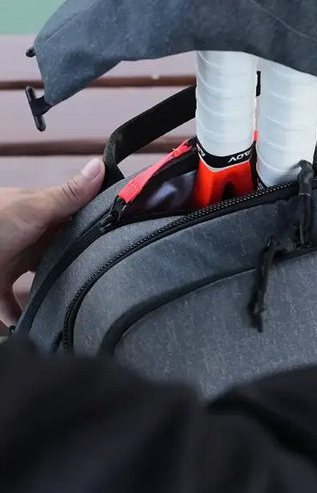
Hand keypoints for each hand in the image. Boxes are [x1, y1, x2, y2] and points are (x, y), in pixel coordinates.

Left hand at [0, 158, 103, 324]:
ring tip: (80, 306)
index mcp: (40, 215)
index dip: (98, 229)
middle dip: (80, 266)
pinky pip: (16, 310)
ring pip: (43, 282)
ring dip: (55, 293)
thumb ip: (69, 194)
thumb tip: (100, 163)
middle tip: (107, 280)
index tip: (126, 239)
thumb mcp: (34, 207)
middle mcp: (29, 240)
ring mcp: (13, 265)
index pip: (76, 220)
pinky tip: (41, 329)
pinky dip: (26, 319)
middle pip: (62, 254)